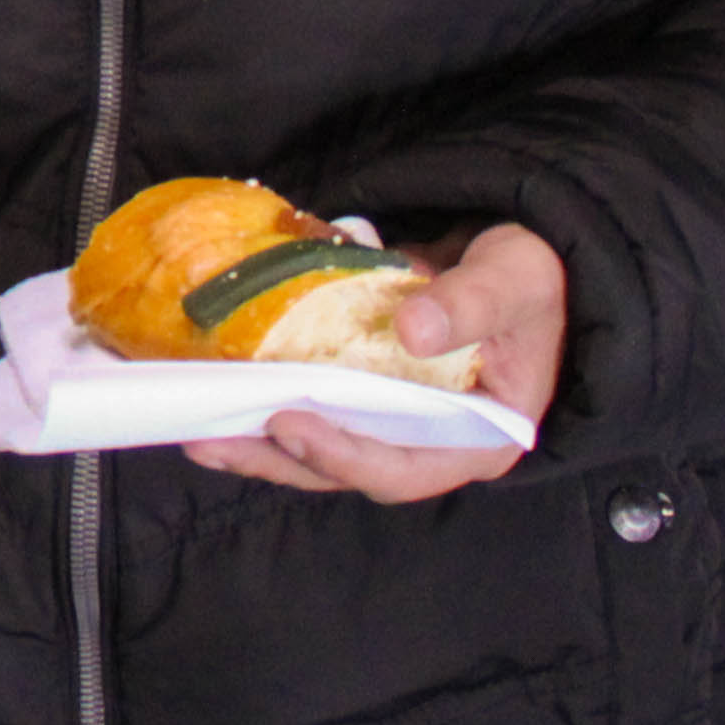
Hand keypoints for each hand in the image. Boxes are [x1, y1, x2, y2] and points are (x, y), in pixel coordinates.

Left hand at [185, 223, 567, 501]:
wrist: (520, 257)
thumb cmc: (531, 276)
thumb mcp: (516, 280)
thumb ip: (472, 304)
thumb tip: (414, 330)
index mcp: (478, 438)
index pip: (404, 468)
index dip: (344, 455)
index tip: (290, 424)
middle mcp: (430, 441)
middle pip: (344, 466)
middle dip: (275, 457)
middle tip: (209, 437)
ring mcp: (393, 419)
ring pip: (318, 444)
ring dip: (256, 439)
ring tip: (194, 426)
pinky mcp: (364, 391)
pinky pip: (309, 404)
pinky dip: (264, 398)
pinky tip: (215, 386)